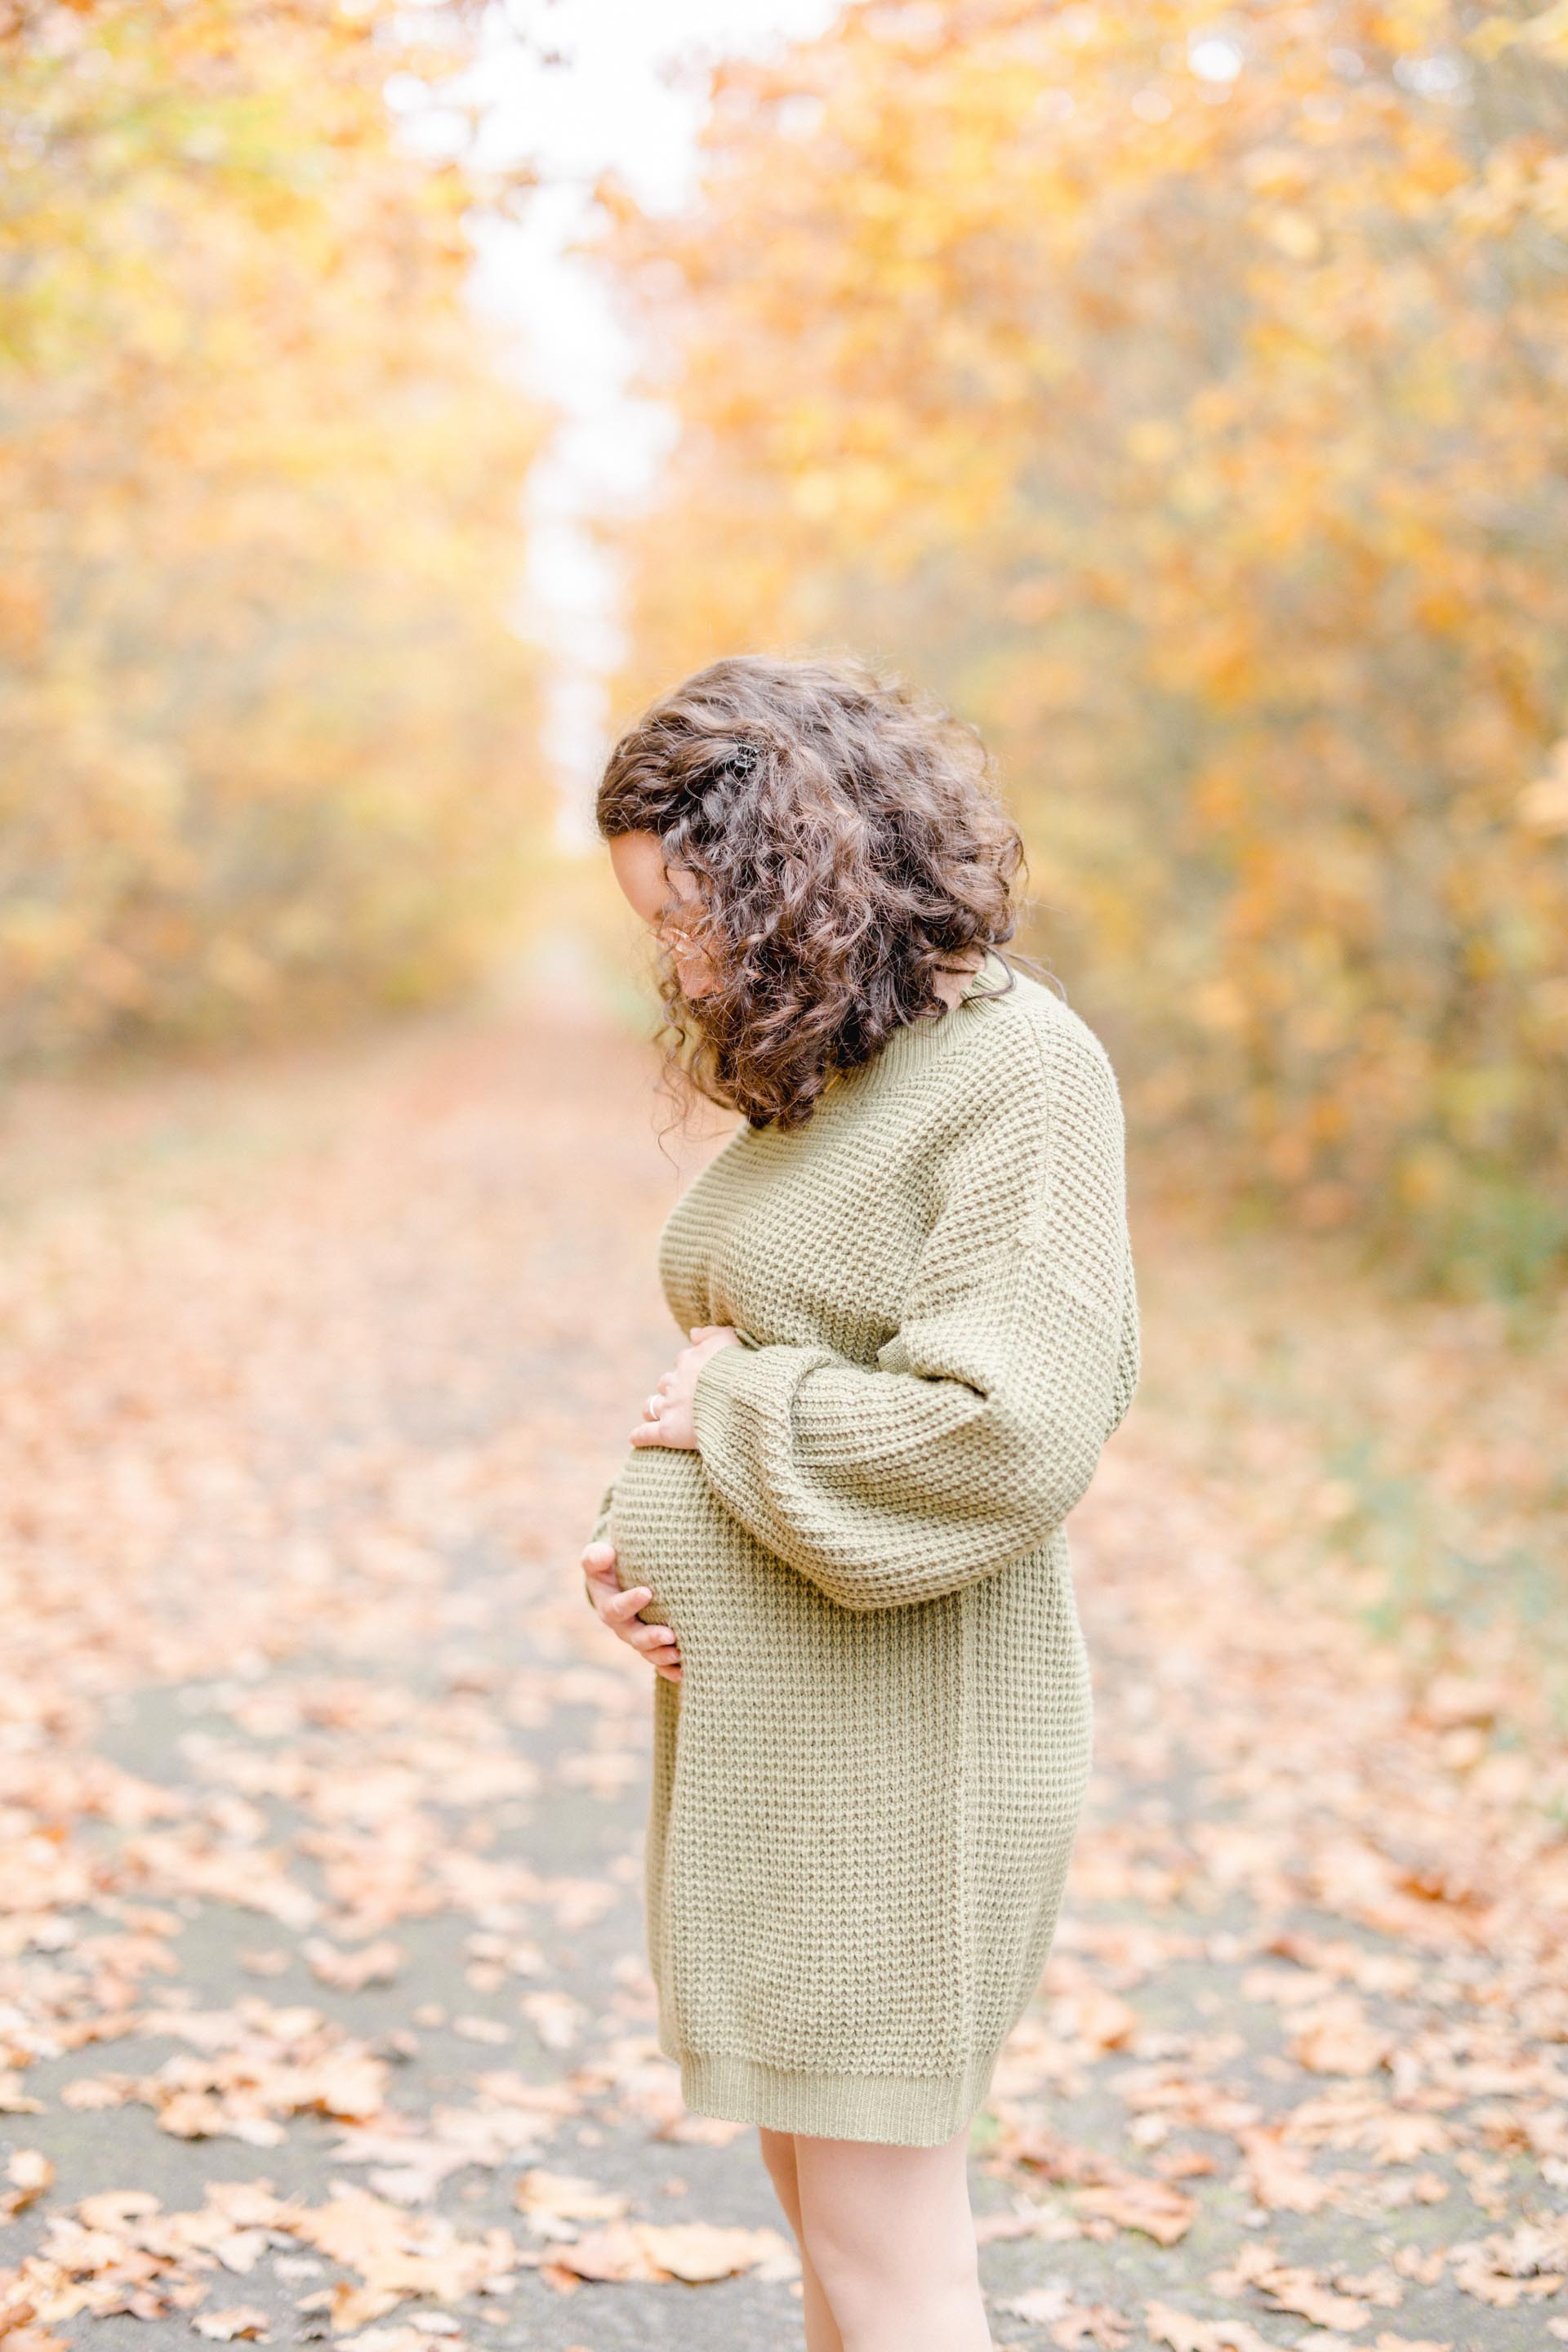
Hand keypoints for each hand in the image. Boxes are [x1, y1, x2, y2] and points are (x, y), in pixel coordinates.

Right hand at [581, 1541, 681, 1682]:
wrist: (620, 1582)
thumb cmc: (610, 1567)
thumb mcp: (598, 1559)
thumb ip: (597, 1557)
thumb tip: (606, 1553)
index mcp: (608, 1606)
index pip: (616, 1608)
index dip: (630, 1602)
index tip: (647, 1592)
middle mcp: (623, 1627)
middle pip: (635, 1637)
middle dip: (651, 1638)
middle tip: (670, 1635)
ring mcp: (638, 1638)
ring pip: (649, 1653)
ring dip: (663, 1656)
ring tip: (679, 1654)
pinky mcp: (653, 1646)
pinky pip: (660, 1663)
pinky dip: (670, 1670)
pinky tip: (683, 1672)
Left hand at [628, 1323, 740, 1450]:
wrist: (741, 1397)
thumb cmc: (740, 1368)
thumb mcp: (728, 1339)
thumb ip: (710, 1333)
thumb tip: (692, 1332)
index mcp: (689, 1360)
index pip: (682, 1362)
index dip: (690, 1371)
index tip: (700, 1378)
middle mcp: (675, 1382)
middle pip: (665, 1384)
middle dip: (671, 1390)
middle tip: (683, 1401)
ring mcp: (670, 1406)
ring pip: (652, 1406)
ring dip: (653, 1409)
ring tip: (655, 1416)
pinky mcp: (669, 1431)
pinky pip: (647, 1433)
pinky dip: (640, 1436)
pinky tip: (634, 1439)